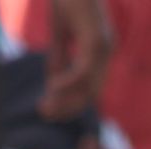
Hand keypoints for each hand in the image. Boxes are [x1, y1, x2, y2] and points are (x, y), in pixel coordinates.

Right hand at [41, 0, 115, 119]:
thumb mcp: (60, 33)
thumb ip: (58, 58)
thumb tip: (54, 84)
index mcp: (100, 51)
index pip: (89, 88)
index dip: (70, 103)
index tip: (48, 110)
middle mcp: (106, 51)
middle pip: (91, 94)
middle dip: (67, 108)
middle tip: (44, 113)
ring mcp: (104, 46)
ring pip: (89, 87)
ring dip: (66, 100)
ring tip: (44, 106)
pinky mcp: (96, 39)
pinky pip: (83, 71)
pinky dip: (67, 83)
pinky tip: (51, 87)